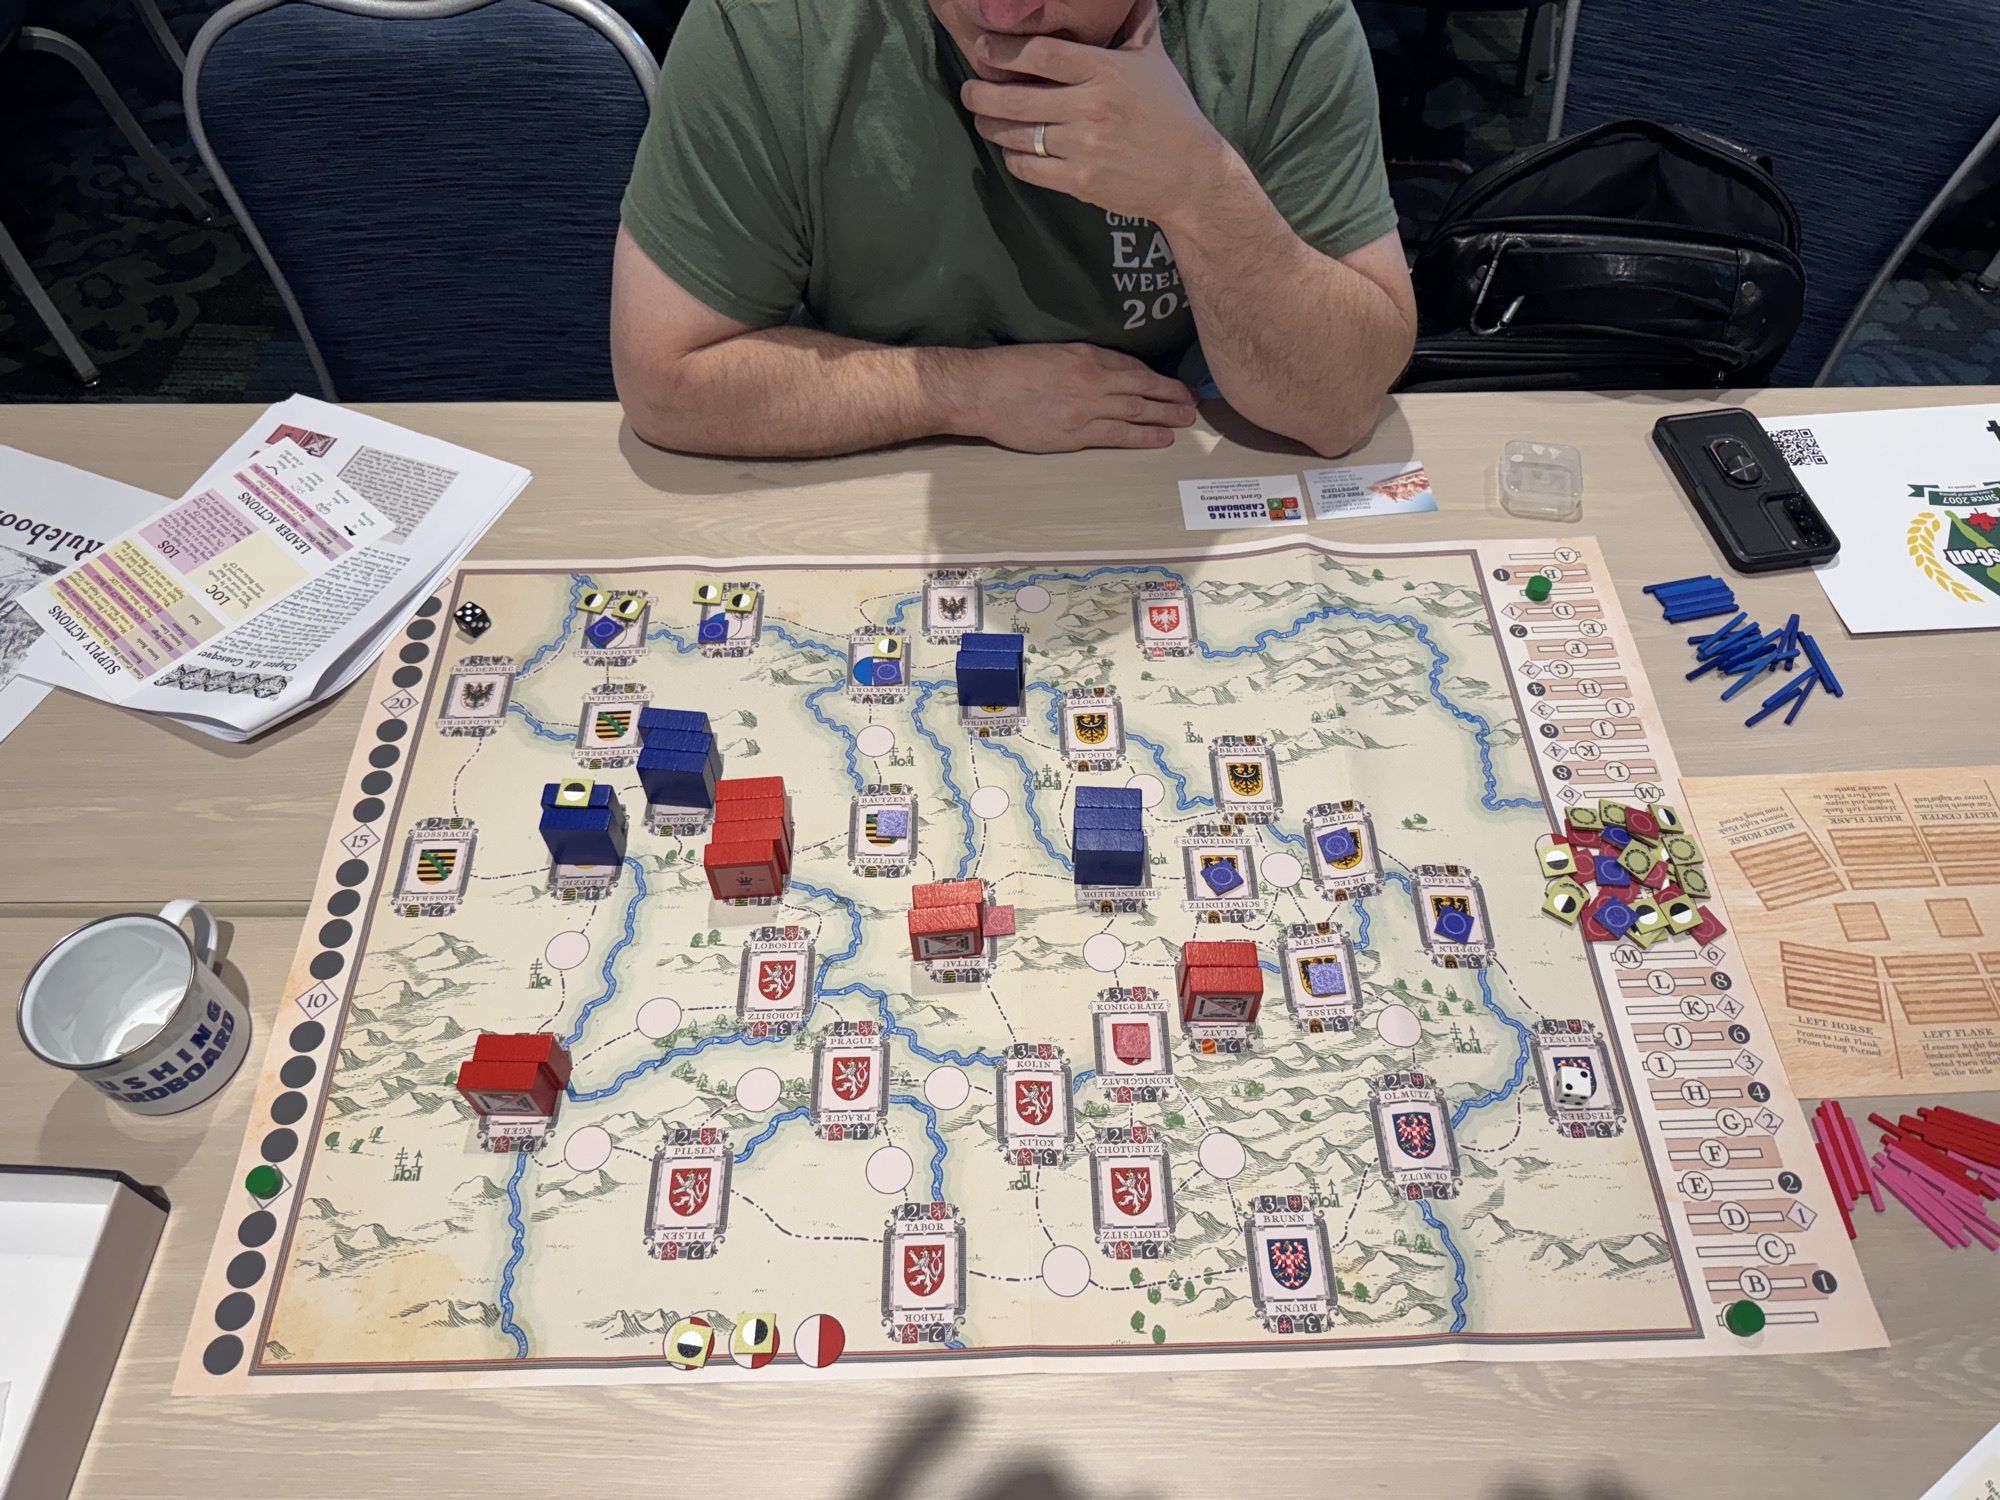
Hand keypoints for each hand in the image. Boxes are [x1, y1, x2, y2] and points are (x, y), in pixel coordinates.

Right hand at [936, 343, 1196, 451]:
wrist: (981, 390)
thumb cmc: (1007, 370)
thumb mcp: (1049, 353)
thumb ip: (1078, 361)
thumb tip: (1101, 373)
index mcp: (1084, 355)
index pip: (1130, 366)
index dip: (1154, 377)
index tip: (1170, 384)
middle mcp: (1092, 378)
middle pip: (1143, 386)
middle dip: (1171, 394)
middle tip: (1194, 401)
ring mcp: (1086, 407)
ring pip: (1137, 411)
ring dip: (1166, 415)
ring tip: (1187, 420)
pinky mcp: (1076, 433)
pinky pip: (1119, 435)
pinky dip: (1144, 437)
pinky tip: (1162, 439)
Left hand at [959, 0, 1228, 225]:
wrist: (1192, 176)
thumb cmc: (1173, 115)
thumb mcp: (1155, 62)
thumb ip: (1137, 24)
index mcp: (1106, 71)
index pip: (1041, 54)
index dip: (1004, 51)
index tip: (984, 50)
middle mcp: (1091, 107)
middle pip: (1017, 96)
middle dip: (981, 93)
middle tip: (969, 90)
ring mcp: (1083, 146)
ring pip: (1017, 133)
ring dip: (990, 126)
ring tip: (982, 118)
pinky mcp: (1080, 180)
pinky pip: (1029, 168)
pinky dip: (1013, 158)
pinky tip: (1010, 150)